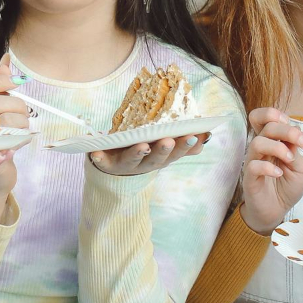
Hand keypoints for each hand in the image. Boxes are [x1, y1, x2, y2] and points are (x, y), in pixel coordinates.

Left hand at [89, 132, 210, 177]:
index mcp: (160, 159)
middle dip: (163, 151)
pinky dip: (99, 159)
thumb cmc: (145, 152)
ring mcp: (125, 165)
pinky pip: (102, 162)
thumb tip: (207, 135)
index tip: (193, 135)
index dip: (184, 146)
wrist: (116, 166)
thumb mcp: (165, 149)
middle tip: (169, 141)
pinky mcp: (106, 163)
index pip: (175, 154)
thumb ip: (185, 144)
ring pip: (133, 161)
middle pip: (156, 160)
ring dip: (137, 153)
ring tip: (142, 146)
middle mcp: (144, 164)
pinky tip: (95, 153)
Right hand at [237, 107, 302, 232]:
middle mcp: (261, 147)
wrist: (277, 210)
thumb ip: (296, 151)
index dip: (280, 117)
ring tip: (289, 159)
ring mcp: (254, 161)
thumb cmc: (287, 187)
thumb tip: (294, 137)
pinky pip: (253, 166)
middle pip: (265, 126)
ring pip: (257, 143)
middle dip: (286, 130)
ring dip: (277, 147)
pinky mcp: (249, 178)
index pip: (267, 118)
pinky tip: (279, 174)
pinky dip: (268, 167)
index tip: (299, 134)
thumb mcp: (300, 168)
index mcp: (272, 141)